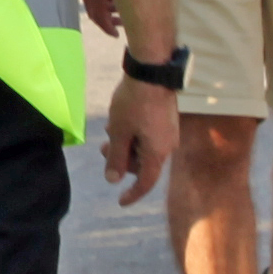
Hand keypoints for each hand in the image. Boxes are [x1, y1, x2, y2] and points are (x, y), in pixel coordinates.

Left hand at [96, 75, 175, 207]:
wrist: (152, 71)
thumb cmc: (134, 103)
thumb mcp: (119, 132)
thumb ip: (116, 158)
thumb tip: (113, 181)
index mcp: (158, 153)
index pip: (146, 182)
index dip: (132, 194)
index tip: (120, 202)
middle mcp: (168, 146)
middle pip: (143, 165)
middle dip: (122, 160)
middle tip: (103, 148)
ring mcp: (169, 132)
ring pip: (144, 149)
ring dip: (126, 145)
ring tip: (110, 129)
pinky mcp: (166, 120)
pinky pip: (149, 136)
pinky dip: (134, 135)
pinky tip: (120, 121)